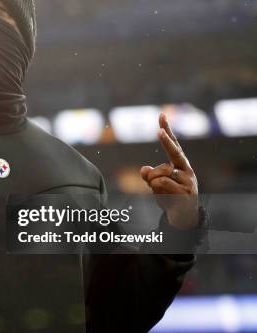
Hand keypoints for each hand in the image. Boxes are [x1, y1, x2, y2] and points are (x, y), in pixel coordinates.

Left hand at [140, 113, 198, 228]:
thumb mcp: (157, 184)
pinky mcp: (186, 192)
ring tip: (163, 194)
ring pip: (158, 175)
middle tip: (159, 131)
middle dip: (166, 141)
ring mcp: (188, 181)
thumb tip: (143, 169)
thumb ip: (149, 175)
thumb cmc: (170, 196)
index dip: (167, 130)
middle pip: (174, 152)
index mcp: (180, 164)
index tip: (162, 115)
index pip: (174, 144)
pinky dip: (157, 192)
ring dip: (152, 185)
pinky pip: (160, 185)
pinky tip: (166, 199)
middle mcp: (186, 169)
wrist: (184, 217)